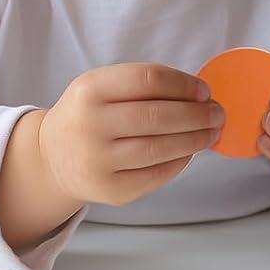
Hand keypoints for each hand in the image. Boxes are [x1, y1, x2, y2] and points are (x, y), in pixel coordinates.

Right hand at [38, 62, 222, 207]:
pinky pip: (156, 174)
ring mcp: (98, 160)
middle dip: (197, 114)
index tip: (204, 90)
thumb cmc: (88, 115)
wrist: (52, 157)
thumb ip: (142, 86)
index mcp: (89, 90)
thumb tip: (199, 95)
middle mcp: (90, 125)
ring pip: (160, 148)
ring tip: (212, 131)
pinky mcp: (110, 189)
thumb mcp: (101, 87)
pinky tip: (190, 151)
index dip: (183, 84)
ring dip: (196, 139)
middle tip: (218, 113)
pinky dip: (180, 161)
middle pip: (158, 116)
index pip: (148, 80)